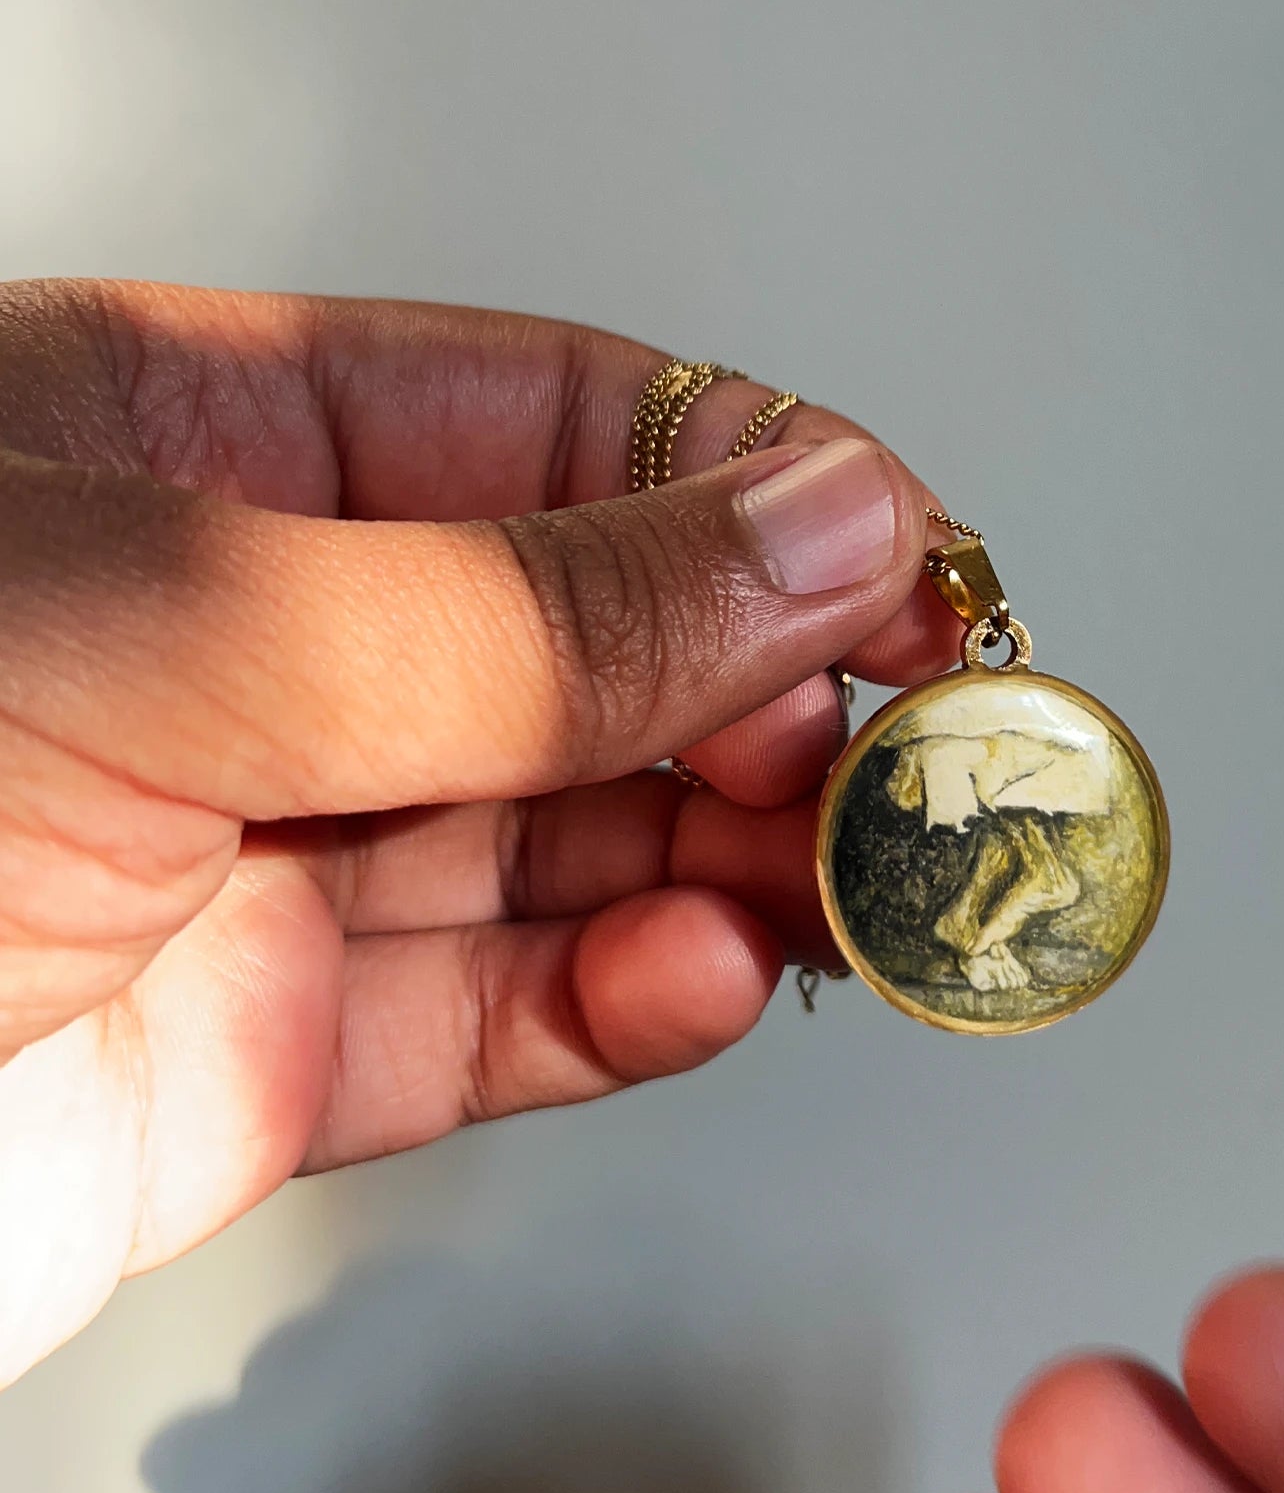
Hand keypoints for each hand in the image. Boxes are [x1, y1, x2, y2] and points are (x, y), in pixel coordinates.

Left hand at [0, 279, 960, 1385]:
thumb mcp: (165, 625)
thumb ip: (522, 601)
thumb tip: (812, 523)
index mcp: (189, 456)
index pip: (547, 427)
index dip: (749, 486)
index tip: (902, 560)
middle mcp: (243, 655)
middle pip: (592, 647)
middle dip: (766, 698)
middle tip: (907, 749)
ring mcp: (262, 863)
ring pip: (574, 841)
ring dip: (732, 861)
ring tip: (846, 881)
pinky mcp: (266, 1065)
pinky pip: (501, 1017)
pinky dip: (627, 1002)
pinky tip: (708, 971)